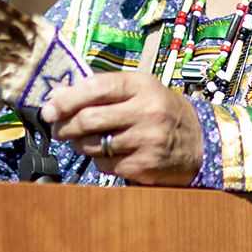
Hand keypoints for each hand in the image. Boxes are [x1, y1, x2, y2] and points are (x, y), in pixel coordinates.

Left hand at [41, 72, 203, 186]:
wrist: (202, 142)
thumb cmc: (161, 111)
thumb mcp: (141, 90)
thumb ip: (105, 90)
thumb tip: (59, 97)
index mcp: (142, 86)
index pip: (95, 88)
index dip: (66, 99)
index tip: (49, 108)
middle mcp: (146, 111)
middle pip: (88, 119)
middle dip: (64, 126)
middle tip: (58, 129)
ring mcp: (146, 140)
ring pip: (93, 144)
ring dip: (79, 144)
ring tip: (82, 141)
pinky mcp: (145, 166)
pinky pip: (105, 165)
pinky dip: (98, 160)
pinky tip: (107, 154)